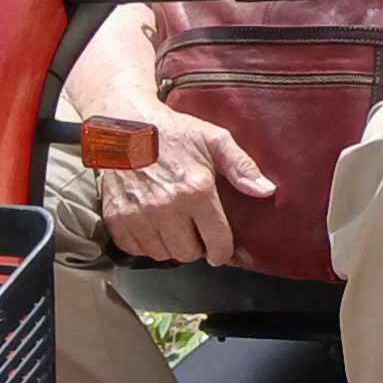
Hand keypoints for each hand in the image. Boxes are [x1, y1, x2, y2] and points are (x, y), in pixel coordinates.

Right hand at [98, 109, 273, 264]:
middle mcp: (165, 207)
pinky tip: (154, 225)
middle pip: (189, 253)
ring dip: (172, 246)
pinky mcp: (116, 218)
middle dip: (197, 246)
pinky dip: (147, 244)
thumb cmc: (173, 133)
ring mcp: (137, 215)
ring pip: (163, 254)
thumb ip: (242, 167)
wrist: (126, 128)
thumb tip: (266, 190)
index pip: (216, 242)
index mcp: (195, 190)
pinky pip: (136, 249)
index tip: (222, 250)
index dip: (223, 251)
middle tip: (196, 230)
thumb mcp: (215, 140)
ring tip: (175, 225)